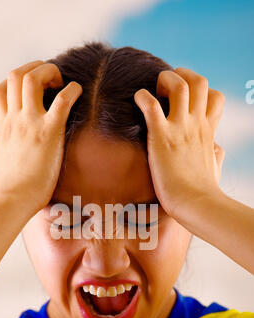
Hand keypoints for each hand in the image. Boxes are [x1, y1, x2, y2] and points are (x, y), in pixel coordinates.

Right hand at [0, 60, 82, 213]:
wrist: (13, 199)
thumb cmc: (7, 186)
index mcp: (4, 126)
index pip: (0, 91)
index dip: (15, 82)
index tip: (30, 89)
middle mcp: (15, 119)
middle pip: (16, 75)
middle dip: (34, 68)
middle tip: (51, 79)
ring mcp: (30, 123)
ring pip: (33, 78)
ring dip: (50, 72)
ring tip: (62, 82)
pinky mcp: (49, 131)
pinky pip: (62, 99)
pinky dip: (72, 89)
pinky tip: (78, 92)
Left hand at [134, 68, 225, 218]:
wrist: (196, 205)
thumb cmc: (204, 190)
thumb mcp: (215, 166)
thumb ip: (215, 154)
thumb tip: (217, 149)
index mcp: (207, 131)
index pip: (216, 97)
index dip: (201, 91)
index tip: (185, 99)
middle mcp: (196, 124)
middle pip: (200, 81)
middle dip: (183, 76)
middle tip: (166, 88)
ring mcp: (180, 129)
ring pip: (179, 85)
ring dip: (164, 81)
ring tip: (154, 91)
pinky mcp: (162, 137)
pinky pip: (151, 105)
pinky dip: (142, 96)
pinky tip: (137, 100)